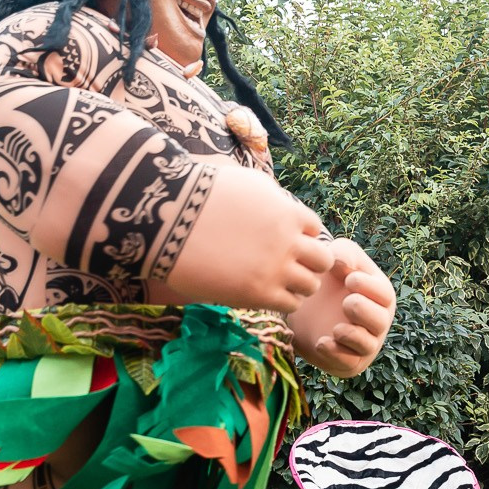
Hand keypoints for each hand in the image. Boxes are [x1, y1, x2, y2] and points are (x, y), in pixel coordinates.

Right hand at [162, 167, 330, 311]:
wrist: (166, 220)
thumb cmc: (200, 195)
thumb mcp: (247, 183)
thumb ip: (273, 197)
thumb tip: (284, 205)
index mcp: (287, 212)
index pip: (316, 230)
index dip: (302, 236)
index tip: (284, 241)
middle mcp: (288, 241)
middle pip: (323, 261)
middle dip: (309, 262)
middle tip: (288, 265)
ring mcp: (275, 269)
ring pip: (310, 286)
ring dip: (297, 284)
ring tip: (275, 281)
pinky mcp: (258, 293)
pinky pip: (289, 304)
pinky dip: (282, 300)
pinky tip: (263, 292)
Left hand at [293, 239, 396, 377]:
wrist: (305, 307)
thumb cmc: (329, 278)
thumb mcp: (336, 258)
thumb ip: (343, 253)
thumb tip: (344, 265)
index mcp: (379, 295)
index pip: (383, 293)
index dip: (369, 287)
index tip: (348, 279)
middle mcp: (377, 320)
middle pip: (380, 320)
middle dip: (365, 312)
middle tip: (347, 302)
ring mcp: (365, 342)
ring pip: (367, 344)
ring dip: (353, 336)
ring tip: (336, 329)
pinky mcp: (348, 361)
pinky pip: (348, 362)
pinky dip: (336, 354)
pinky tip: (321, 343)